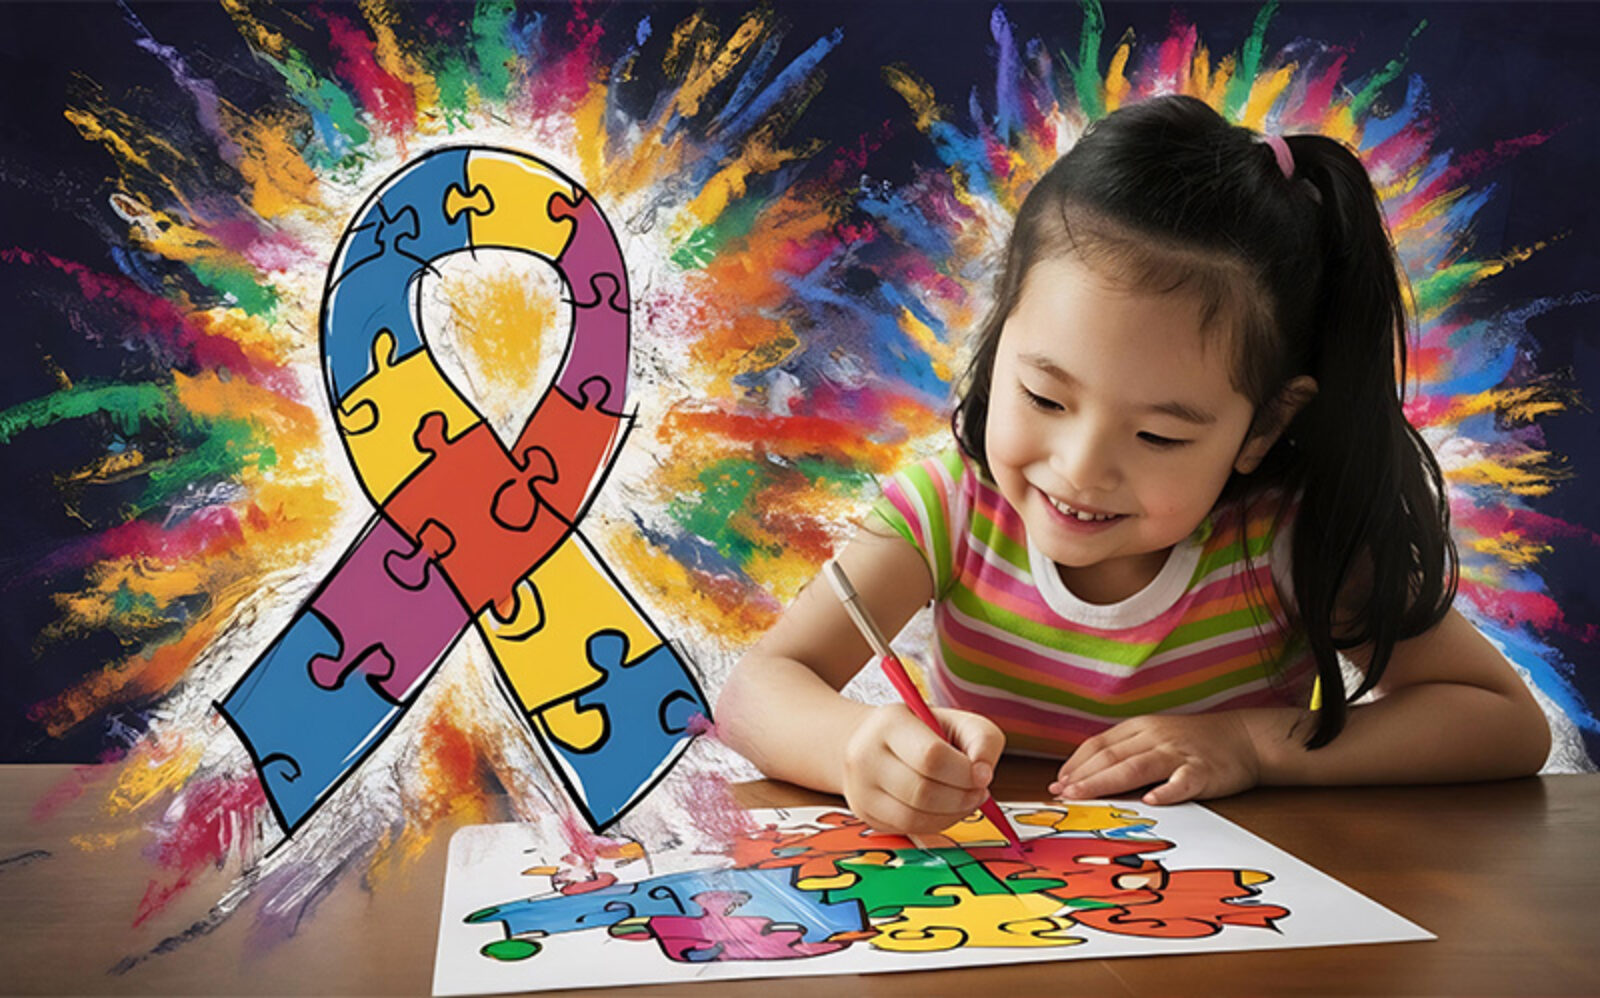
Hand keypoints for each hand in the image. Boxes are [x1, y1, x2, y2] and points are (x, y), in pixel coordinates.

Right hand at [841, 703, 1004, 835]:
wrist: (874, 740)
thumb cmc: (922, 730)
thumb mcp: (958, 721)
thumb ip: (982, 739)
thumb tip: (983, 774)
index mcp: (890, 722)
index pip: (931, 756)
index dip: (964, 773)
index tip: (983, 776)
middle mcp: (865, 754)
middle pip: (922, 791)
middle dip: (961, 798)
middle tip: (978, 792)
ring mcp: (860, 788)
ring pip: (913, 817)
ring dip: (951, 815)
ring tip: (965, 800)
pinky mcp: (864, 813)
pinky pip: (906, 829)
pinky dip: (935, 824)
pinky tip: (945, 809)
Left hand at [1049, 712, 1265, 805]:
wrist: (1242, 739)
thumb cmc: (1191, 744)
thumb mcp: (1153, 740)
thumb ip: (1123, 754)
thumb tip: (1084, 778)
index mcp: (1139, 729)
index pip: (1099, 745)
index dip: (1075, 764)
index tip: (1056, 784)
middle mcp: (1155, 737)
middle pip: (1111, 757)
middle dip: (1082, 777)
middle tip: (1061, 795)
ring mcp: (1178, 753)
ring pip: (1136, 767)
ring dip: (1105, 782)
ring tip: (1083, 796)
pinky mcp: (1203, 770)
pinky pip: (1182, 781)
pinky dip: (1166, 791)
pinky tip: (1151, 801)